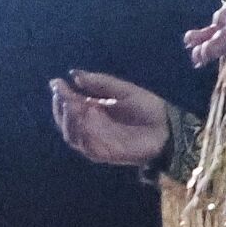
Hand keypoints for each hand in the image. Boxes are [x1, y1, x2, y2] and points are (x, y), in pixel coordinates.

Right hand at [51, 70, 171, 166]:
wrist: (169, 128)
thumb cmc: (148, 108)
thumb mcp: (123, 91)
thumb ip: (100, 83)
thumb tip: (73, 73)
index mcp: (94, 110)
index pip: (70, 104)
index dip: (61, 94)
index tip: (57, 82)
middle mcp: (91, 126)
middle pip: (66, 120)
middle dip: (60, 106)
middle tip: (61, 94)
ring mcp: (96, 140)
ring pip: (71, 134)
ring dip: (66, 119)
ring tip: (69, 104)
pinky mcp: (103, 152)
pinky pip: (84, 145)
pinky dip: (79, 133)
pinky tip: (80, 119)